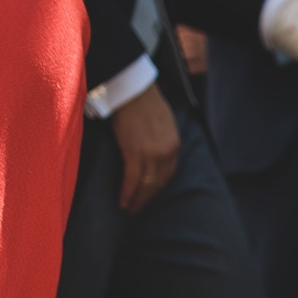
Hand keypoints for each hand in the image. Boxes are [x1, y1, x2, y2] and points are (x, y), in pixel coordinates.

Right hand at [110, 83, 179, 212]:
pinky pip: (132, 178)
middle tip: (137, 209)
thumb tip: (153, 155)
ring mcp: (151, 154)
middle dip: (147, 198)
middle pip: (157, 183)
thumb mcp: (163, 123)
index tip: (149, 195)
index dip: (157, 187)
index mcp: (175, 146)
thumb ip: (161, 141)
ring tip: (128, 209)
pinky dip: (127, 192)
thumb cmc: (144, 102)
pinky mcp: (134, 152)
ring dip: (136, 199)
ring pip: (145, 184)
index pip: (168, 174)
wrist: (133, 88)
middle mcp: (166, 153)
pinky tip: (123, 201)